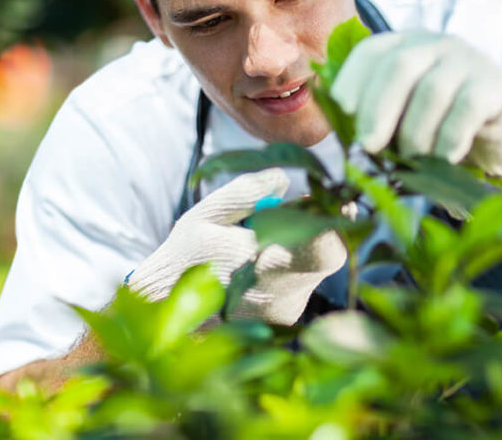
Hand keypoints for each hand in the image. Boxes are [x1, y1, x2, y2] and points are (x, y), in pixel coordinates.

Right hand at [127, 168, 346, 324]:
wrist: (164, 315)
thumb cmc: (185, 258)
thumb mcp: (206, 215)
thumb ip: (246, 193)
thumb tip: (284, 179)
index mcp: (261, 268)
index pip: (326, 246)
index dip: (337, 219)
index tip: (335, 198)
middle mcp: (281, 298)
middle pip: (329, 255)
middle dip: (319, 226)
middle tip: (300, 209)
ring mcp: (286, 315)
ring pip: (317, 267)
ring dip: (303, 246)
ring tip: (263, 242)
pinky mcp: (286, 322)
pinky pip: (306, 281)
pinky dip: (294, 264)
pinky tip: (264, 262)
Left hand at [330, 30, 501, 188]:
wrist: (500, 138)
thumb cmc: (438, 130)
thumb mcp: (401, 120)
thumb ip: (372, 120)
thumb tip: (339, 136)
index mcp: (404, 47)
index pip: (371, 52)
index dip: (351, 79)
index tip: (342, 111)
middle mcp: (436, 45)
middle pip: (399, 66)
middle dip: (378, 109)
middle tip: (369, 146)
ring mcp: (470, 61)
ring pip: (432, 90)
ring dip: (415, 133)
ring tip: (411, 160)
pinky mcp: (498, 85)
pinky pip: (468, 107)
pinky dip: (450, 136)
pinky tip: (445, 156)